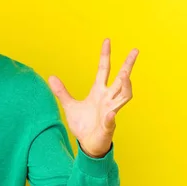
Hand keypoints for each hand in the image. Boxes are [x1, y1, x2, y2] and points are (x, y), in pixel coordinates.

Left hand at [47, 38, 138, 157]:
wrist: (87, 144)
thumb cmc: (83, 125)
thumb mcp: (69, 106)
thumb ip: (61, 92)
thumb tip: (51, 77)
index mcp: (99, 92)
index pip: (104, 69)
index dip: (105, 55)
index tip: (107, 41)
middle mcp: (108, 99)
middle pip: (121, 79)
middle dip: (128, 65)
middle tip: (135, 50)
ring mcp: (110, 111)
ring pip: (124, 96)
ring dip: (126, 86)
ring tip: (126, 75)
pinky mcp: (108, 126)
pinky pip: (111, 120)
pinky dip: (110, 118)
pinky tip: (110, 114)